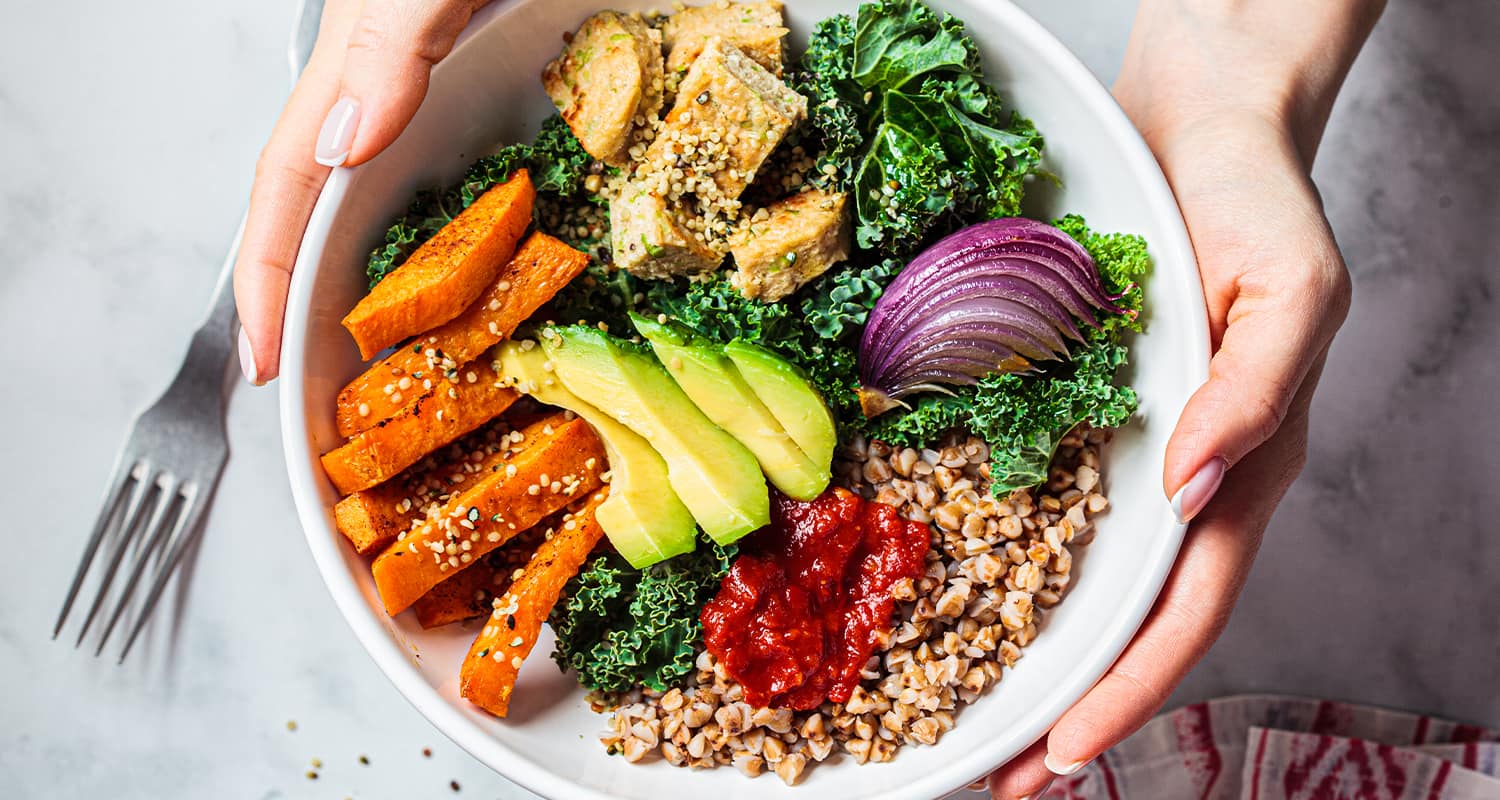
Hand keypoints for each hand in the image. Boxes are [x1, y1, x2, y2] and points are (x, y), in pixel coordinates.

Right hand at [233, 0, 490, 383]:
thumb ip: (384, 47)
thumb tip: (343, 147)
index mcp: (353, 71)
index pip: (289, 193)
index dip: (269, 283)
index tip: (265, 363)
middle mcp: (388, 95)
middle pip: (337, 221)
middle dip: (324, 312)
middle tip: (330, 405)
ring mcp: (438, 98)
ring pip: (400, 211)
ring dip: (397, 288)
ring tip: (397, 369)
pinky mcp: (497, 92)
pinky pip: (470, 185)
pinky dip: (471, 243)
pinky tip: (488, 281)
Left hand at [985, 0, 1382, 795]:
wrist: (1198, 127)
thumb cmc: (1257, 202)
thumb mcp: (1289, 289)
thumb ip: (1254, 394)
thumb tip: (1194, 492)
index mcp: (1237, 470)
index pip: (1183, 608)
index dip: (1126, 689)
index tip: (1060, 756)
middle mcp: (1177, 480)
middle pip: (1121, 621)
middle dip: (1062, 709)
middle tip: (991, 783)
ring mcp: (1124, 454)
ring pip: (1073, 579)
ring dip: (1020, 658)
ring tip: (959, 726)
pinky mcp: (1073, 415)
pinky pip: (1033, 504)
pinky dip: (995, 565)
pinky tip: (941, 597)